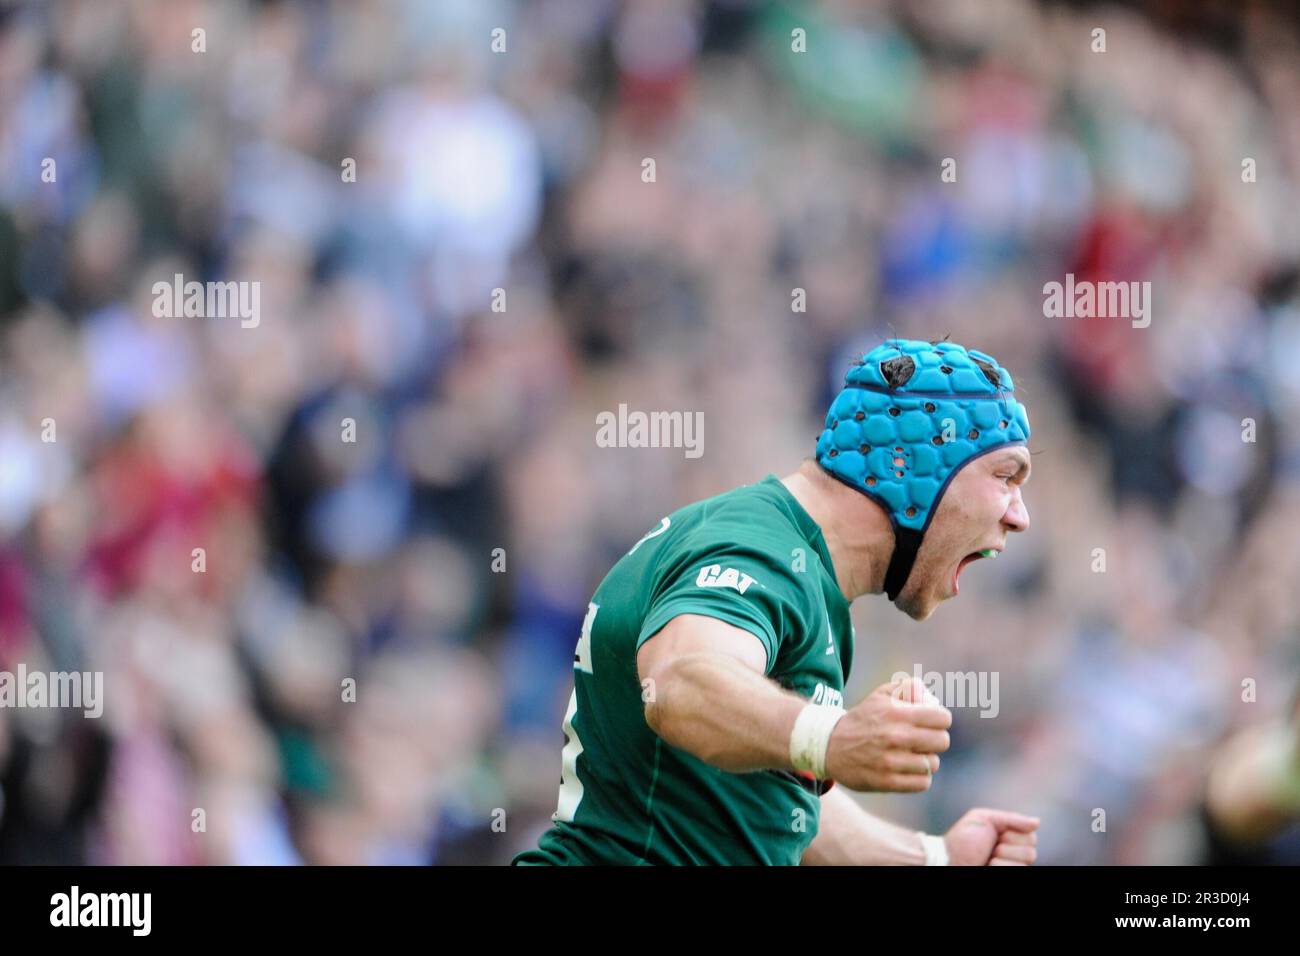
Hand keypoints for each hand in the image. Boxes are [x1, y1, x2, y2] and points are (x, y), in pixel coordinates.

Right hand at [824, 677, 950, 791]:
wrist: (829, 745)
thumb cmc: (862, 719)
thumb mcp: (881, 695)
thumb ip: (908, 688)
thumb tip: (933, 699)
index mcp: (897, 713)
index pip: (942, 718)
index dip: (939, 720)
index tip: (930, 723)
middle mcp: (896, 736)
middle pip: (942, 741)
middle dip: (935, 740)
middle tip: (922, 741)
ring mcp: (891, 761)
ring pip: (933, 764)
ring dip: (925, 760)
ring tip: (910, 755)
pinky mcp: (887, 782)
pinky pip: (923, 783)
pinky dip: (918, 777)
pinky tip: (907, 769)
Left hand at [944, 808, 1039, 864]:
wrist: (947, 859)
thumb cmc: (962, 841)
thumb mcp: (983, 819)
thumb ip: (1011, 819)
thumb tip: (1037, 822)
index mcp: (1011, 839)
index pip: (1031, 835)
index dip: (1012, 834)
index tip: (994, 834)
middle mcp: (1015, 856)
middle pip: (1031, 851)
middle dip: (1006, 846)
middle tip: (989, 847)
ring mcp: (1011, 867)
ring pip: (1026, 862)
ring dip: (1002, 857)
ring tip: (987, 858)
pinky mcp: (1008, 875)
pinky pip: (1016, 870)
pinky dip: (999, 867)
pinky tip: (988, 866)